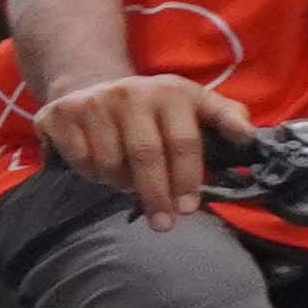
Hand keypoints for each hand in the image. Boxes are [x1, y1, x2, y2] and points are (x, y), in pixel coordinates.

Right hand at [41, 67, 256, 218]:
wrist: (91, 83)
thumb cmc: (153, 107)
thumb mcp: (193, 103)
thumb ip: (225, 117)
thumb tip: (248, 136)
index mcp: (170, 91)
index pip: (182, 141)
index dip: (186, 178)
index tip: (187, 208)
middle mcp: (131, 92)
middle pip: (145, 156)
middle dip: (156, 195)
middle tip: (162, 224)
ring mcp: (92, 102)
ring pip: (109, 163)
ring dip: (120, 184)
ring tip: (126, 182)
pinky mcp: (60, 114)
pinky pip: (80, 161)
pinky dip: (92, 174)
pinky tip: (100, 168)